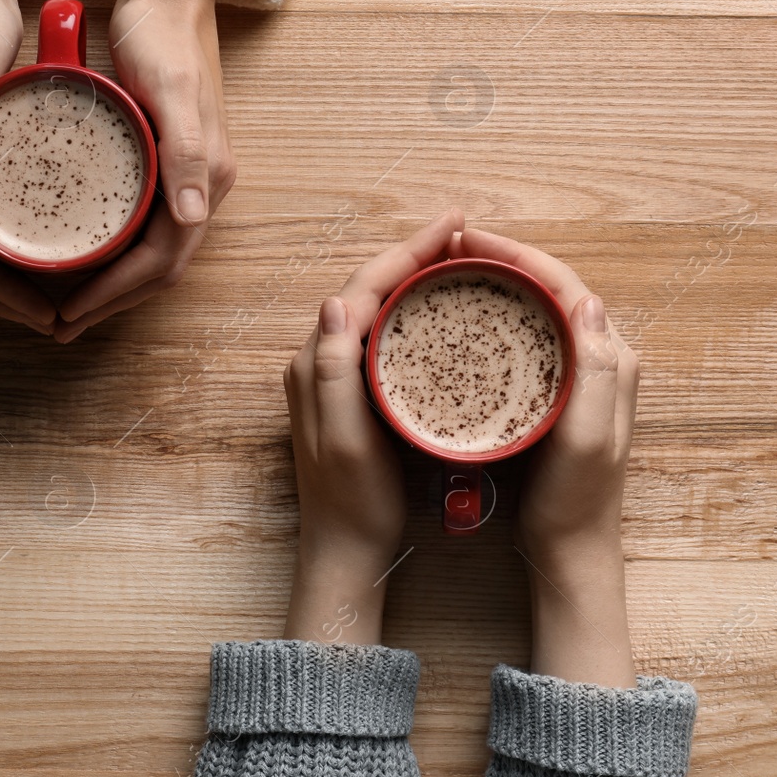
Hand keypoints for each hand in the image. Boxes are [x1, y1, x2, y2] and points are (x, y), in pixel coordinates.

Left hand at [53, 0, 235, 342]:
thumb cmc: (163, 33)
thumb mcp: (172, 90)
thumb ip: (184, 155)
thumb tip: (192, 219)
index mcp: (206, 177)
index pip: (164, 260)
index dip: (118, 295)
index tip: (70, 315)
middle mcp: (198, 184)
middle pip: (159, 266)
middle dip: (112, 301)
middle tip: (59, 324)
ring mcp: (181, 173)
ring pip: (150, 250)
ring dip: (111, 282)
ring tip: (64, 302)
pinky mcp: (161, 158)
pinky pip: (139, 222)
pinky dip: (110, 247)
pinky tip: (77, 249)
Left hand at [281, 209, 464, 644]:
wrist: (343, 552)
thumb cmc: (351, 503)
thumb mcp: (345, 439)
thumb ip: (334, 371)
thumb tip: (336, 301)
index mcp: (316, 363)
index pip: (362, 286)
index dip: (407, 250)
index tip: (451, 224)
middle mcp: (319, 360)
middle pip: (369, 287)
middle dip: (412, 253)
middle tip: (460, 230)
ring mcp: (334, 376)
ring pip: (376, 307)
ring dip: (411, 276)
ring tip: (454, 256)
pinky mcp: (351, 392)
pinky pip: (382, 333)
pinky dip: (410, 310)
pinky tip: (438, 309)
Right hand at [454, 228, 637, 685]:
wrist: (571, 553)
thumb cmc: (575, 502)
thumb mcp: (587, 440)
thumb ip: (597, 373)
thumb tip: (588, 301)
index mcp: (612, 359)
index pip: (565, 284)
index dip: (517, 254)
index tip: (469, 240)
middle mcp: (601, 358)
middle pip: (549, 287)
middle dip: (502, 258)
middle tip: (450, 248)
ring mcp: (577, 375)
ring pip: (535, 309)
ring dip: (497, 283)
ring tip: (450, 271)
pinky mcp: (554, 392)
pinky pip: (524, 337)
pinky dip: (494, 317)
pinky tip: (462, 320)